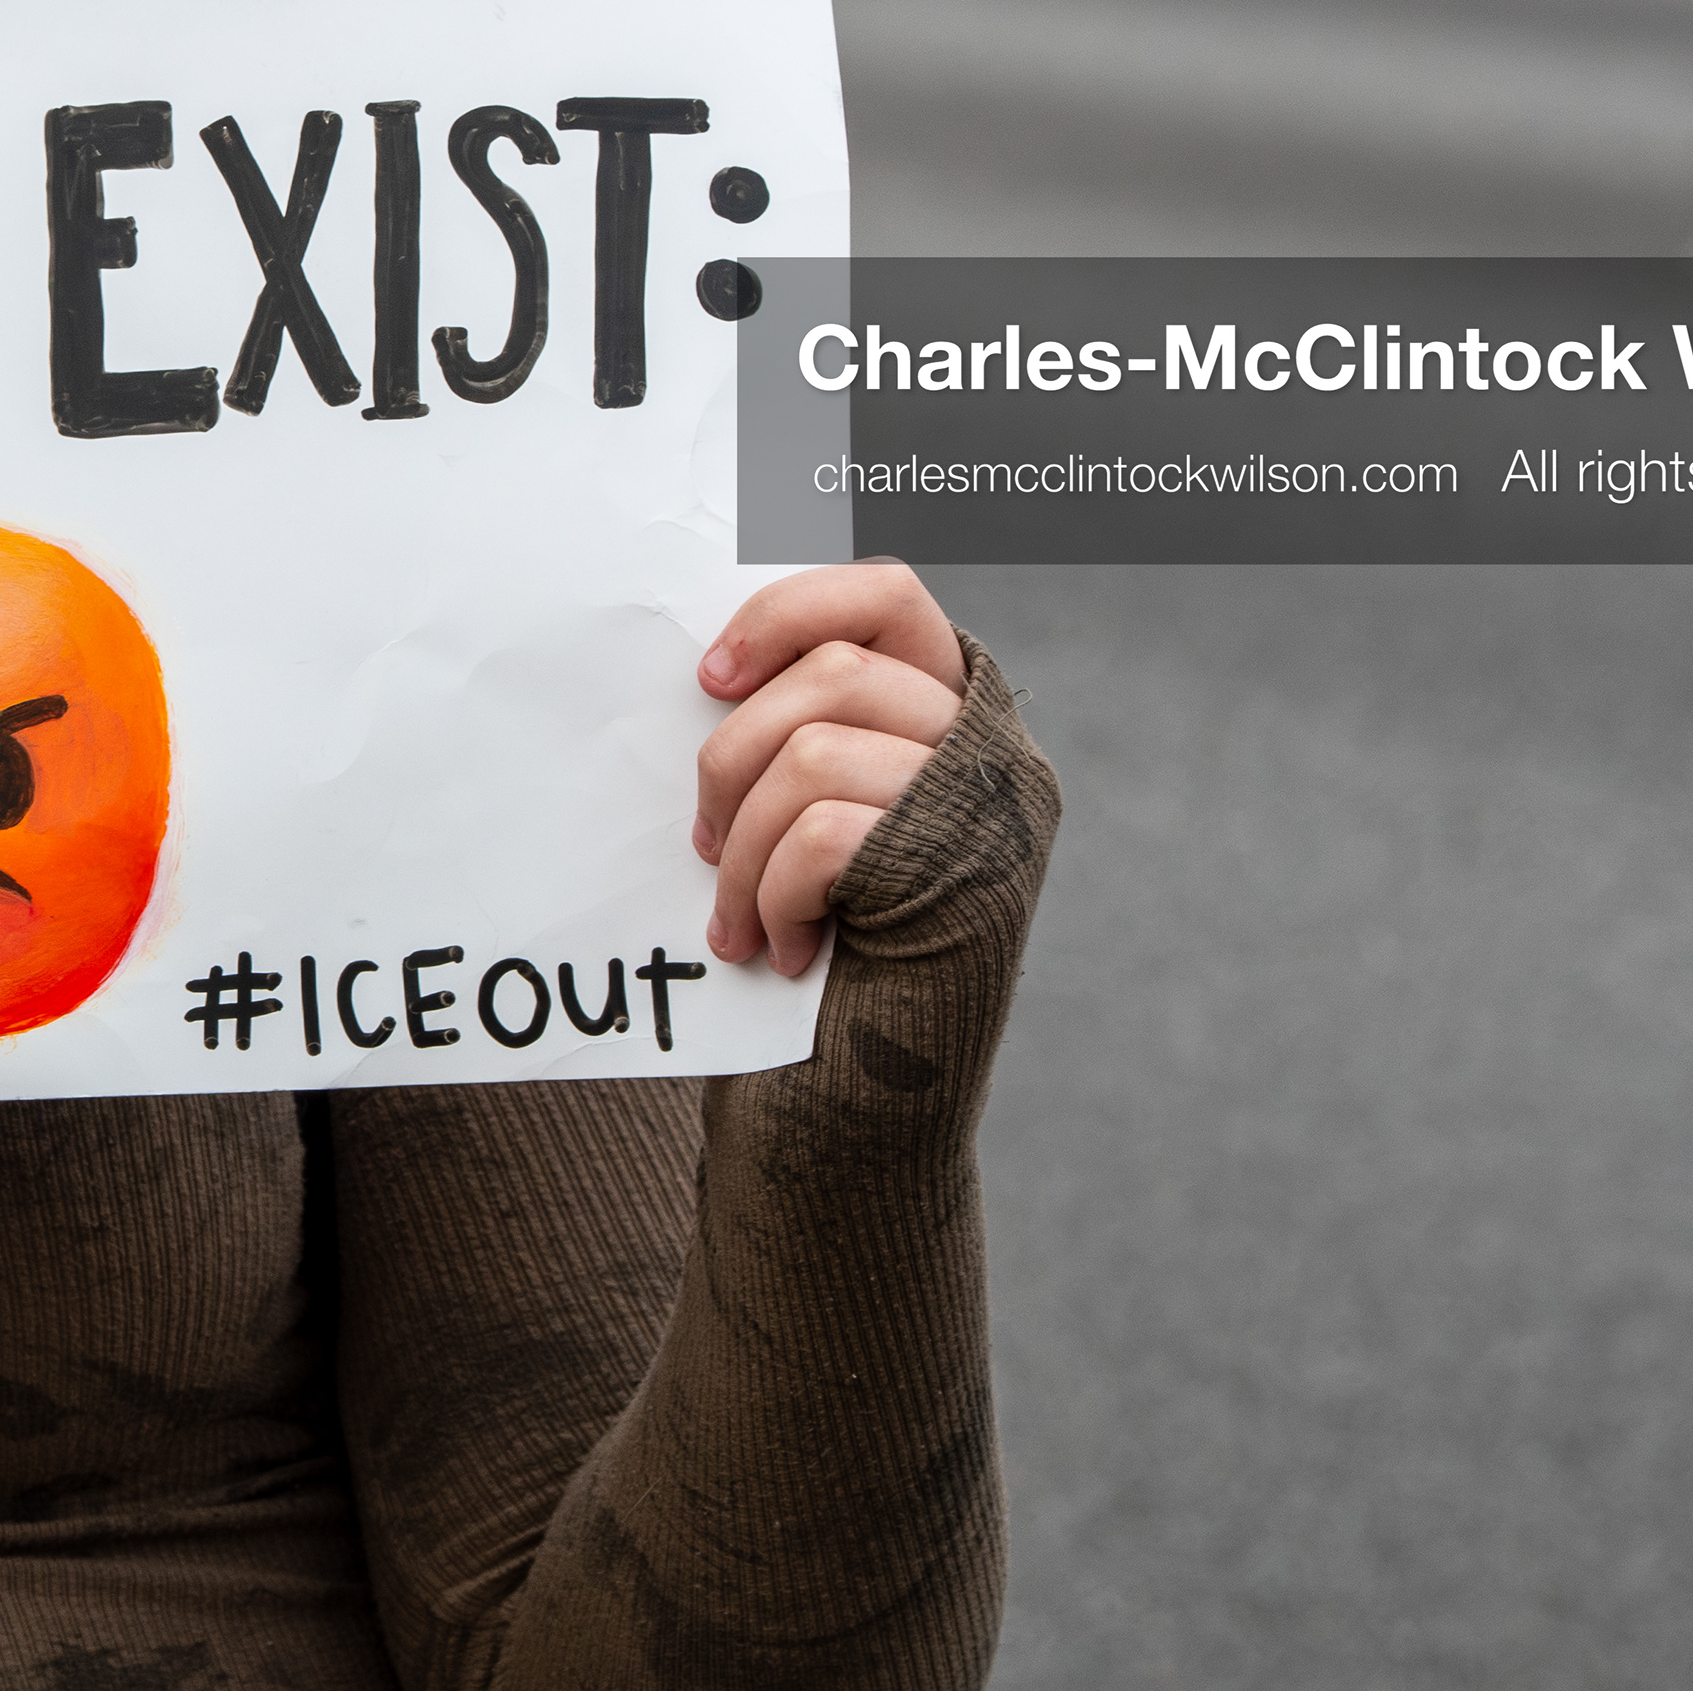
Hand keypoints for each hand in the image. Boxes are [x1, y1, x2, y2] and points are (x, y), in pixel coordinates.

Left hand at [691, 562, 966, 980]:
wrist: (868, 1098)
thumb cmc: (828, 944)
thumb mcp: (816, 813)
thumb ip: (808, 733)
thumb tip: (717, 673)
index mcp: (954, 713)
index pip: (888, 595)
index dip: (790, 613)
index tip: (710, 677)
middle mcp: (989, 751)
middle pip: (834, 674)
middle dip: (733, 758)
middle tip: (703, 842)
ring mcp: (986, 816)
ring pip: (815, 756)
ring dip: (741, 848)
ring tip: (734, 917)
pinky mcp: (963, 880)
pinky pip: (822, 836)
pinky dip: (772, 896)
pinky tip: (779, 948)